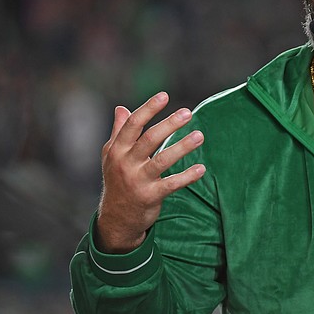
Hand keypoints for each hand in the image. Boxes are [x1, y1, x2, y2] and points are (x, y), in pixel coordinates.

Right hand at [96, 92, 205, 252]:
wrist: (116, 218)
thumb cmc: (117, 180)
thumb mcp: (112, 156)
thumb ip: (118, 131)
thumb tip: (121, 107)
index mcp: (117, 150)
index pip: (133, 125)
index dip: (148, 109)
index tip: (164, 95)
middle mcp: (126, 164)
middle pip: (149, 139)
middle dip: (169, 124)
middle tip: (188, 113)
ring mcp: (138, 181)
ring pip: (163, 160)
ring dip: (183, 147)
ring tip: (200, 135)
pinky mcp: (150, 196)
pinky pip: (172, 184)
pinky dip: (187, 176)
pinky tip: (201, 168)